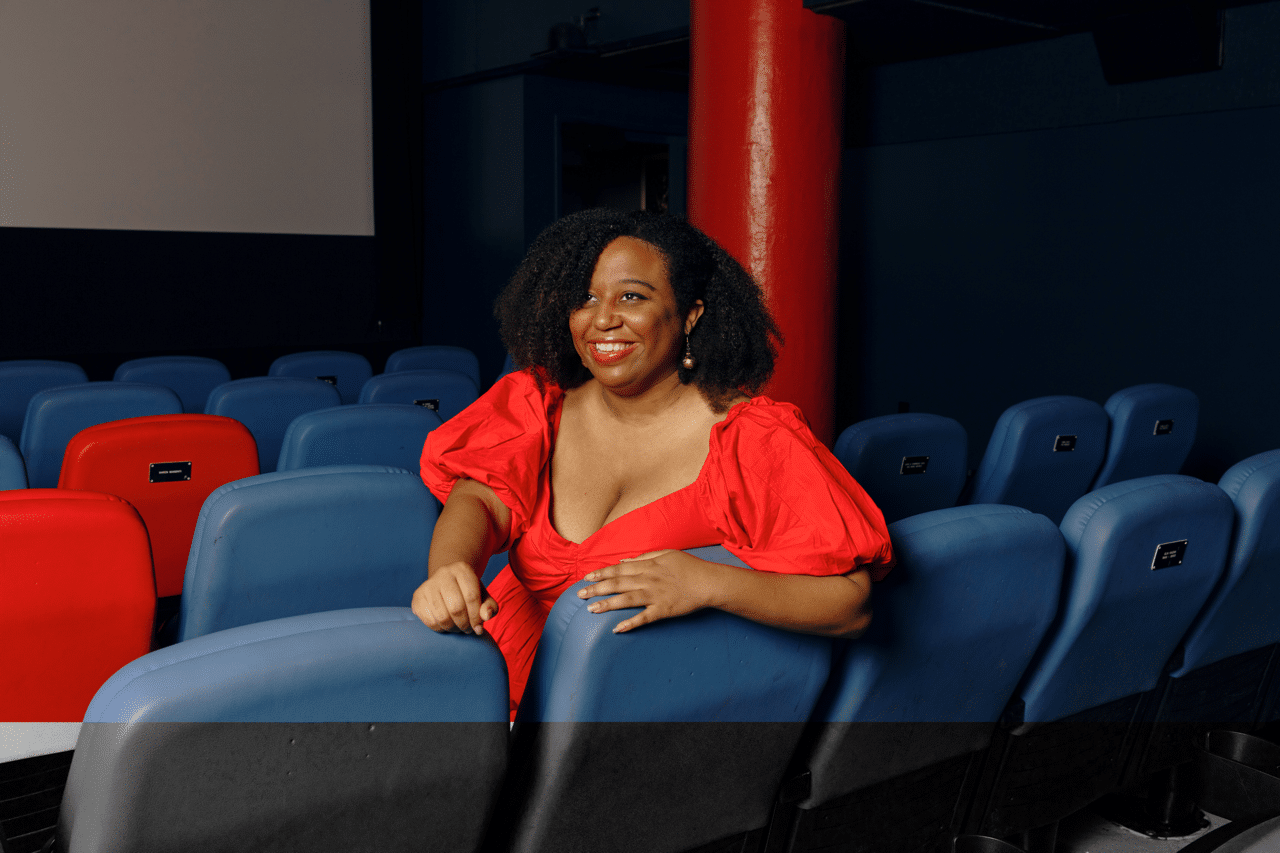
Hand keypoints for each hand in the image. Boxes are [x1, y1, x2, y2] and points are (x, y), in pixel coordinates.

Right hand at [410, 561, 497, 635]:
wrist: (447, 582)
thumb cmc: (468, 592)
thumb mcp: (483, 596)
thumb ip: (490, 606)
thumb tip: (486, 616)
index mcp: (462, 569)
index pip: (471, 597)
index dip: (476, 617)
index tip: (478, 627)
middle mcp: (444, 573)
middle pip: (456, 607)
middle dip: (464, 624)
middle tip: (467, 629)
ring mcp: (428, 584)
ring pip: (442, 616)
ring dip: (452, 628)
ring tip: (457, 628)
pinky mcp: (417, 596)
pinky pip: (429, 620)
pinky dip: (439, 629)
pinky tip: (445, 625)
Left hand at [577, 550, 718, 633]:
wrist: (708, 582)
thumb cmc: (689, 566)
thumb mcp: (666, 554)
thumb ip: (644, 556)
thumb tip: (624, 561)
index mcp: (647, 566)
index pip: (618, 569)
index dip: (601, 573)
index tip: (586, 577)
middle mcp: (647, 580)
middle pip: (617, 584)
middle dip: (596, 588)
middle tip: (579, 595)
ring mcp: (654, 596)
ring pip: (625, 600)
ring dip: (606, 605)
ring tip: (591, 609)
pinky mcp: (663, 610)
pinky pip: (644, 618)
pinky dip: (630, 623)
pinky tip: (617, 629)